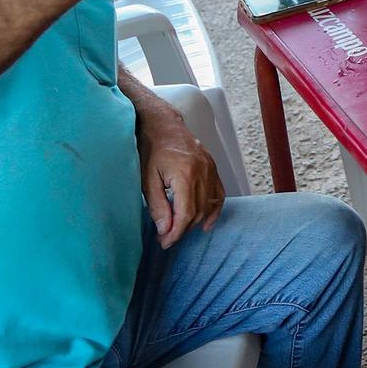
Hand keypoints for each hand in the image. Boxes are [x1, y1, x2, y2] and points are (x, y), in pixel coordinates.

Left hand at [136, 101, 224, 247]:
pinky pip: (218, 194)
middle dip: (183, 229)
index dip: (176, 232)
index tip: (165, 242)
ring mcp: (211, 169)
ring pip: (208, 205)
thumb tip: (166, 229)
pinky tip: (207, 223)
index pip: (186, 213)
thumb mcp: (147, 179)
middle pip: (198, 212)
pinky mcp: (213, 168)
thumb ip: (158, 206)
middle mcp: (203, 172)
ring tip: (180, 230)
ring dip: (195, 222)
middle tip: (167, 238)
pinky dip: (214, 210)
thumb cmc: (151, 149)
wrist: (163, 125)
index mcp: (185, 175)